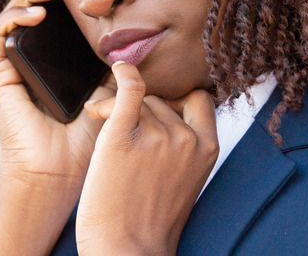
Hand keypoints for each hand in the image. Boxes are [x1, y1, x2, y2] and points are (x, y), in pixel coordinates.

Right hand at [0, 0, 115, 255]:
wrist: (60, 173)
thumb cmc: (85, 140)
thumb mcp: (109, 93)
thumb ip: (116, 68)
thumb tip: (135, 43)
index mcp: (54, 62)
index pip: (52, 18)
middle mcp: (30, 60)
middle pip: (28, 9)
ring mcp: (12, 67)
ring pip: (9, 16)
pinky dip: (11, 19)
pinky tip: (34, 16)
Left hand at [75, 62, 218, 255]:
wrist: (126, 252)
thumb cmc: (147, 223)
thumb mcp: (183, 182)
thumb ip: (182, 149)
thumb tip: (162, 114)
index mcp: (208, 149)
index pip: (199, 101)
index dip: (178, 101)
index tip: (158, 110)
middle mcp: (187, 138)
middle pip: (161, 101)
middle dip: (139, 110)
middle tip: (117, 126)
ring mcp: (157, 136)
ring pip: (138, 100)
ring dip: (117, 107)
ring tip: (100, 123)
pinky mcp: (123, 136)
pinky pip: (128, 89)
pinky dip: (123, 74)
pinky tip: (116, 69)